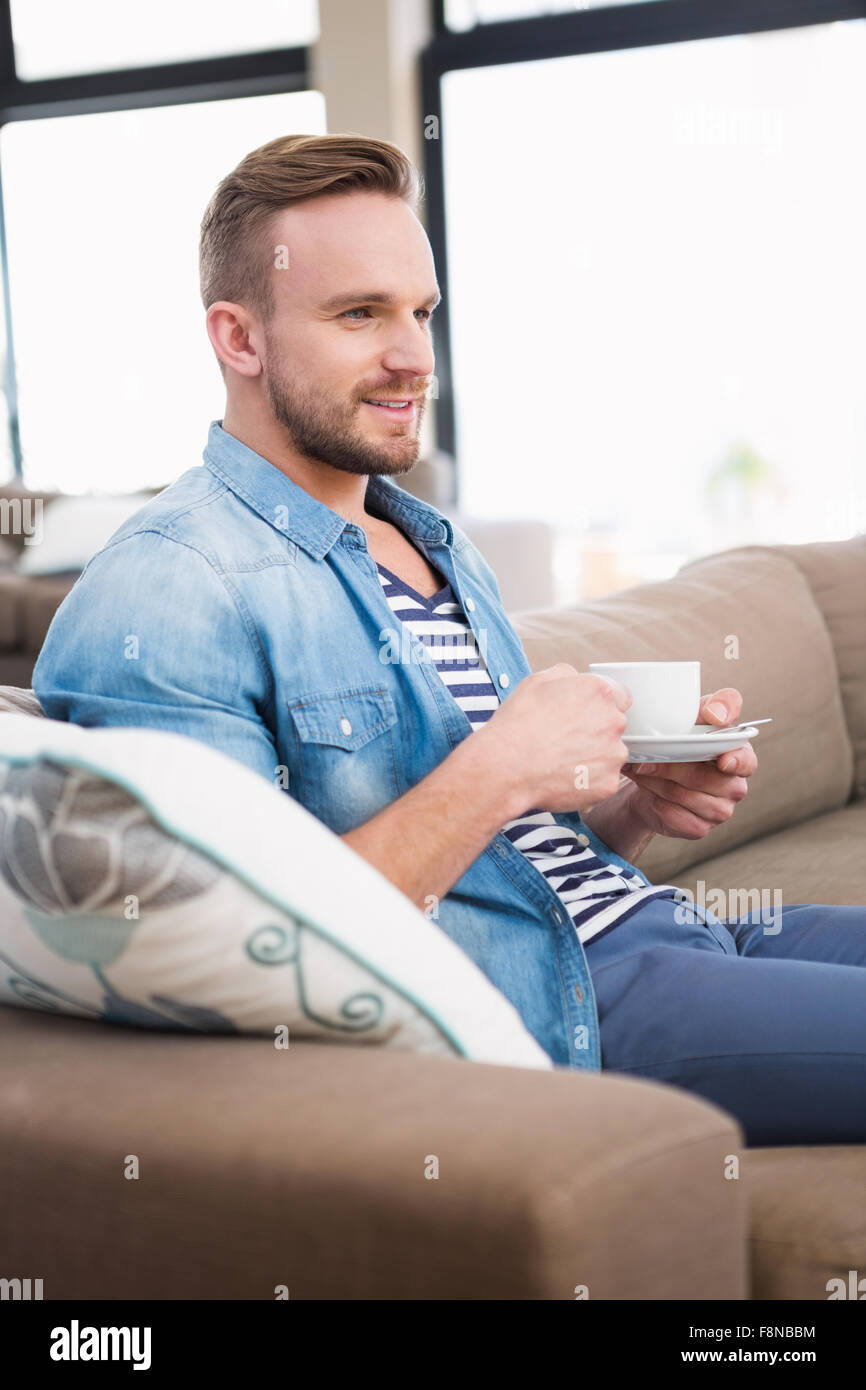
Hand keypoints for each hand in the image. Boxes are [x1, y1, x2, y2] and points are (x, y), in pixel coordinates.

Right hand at [476, 664, 632, 814]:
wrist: (506, 767)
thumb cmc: (517, 724)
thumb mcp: (536, 681)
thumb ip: (566, 675)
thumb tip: (574, 679)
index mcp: (600, 692)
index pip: (620, 696)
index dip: (599, 706)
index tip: (584, 716)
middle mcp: (613, 721)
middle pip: (614, 726)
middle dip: (595, 732)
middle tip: (565, 740)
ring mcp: (613, 755)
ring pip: (610, 755)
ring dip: (594, 757)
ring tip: (561, 761)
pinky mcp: (609, 784)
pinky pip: (603, 781)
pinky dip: (587, 781)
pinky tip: (563, 778)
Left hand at [620, 687, 756, 839]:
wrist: (651, 777)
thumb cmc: (680, 740)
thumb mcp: (695, 715)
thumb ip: (714, 705)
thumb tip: (717, 714)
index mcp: (739, 756)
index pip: (746, 760)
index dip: (737, 761)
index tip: (723, 760)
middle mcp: (735, 786)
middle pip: (704, 779)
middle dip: (671, 767)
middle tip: (643, 759)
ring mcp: (721, 811)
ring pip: (686, 797)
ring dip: (658, 782)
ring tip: (640, 770)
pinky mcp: (700, 828)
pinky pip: (675, 816)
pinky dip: (656, 802)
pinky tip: (648, 792)